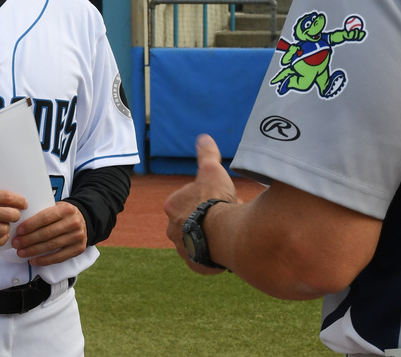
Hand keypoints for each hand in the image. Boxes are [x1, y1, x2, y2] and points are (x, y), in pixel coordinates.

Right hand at [0, 188, 26, 247]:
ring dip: (7, 228)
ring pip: (4, 229)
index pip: (7, 197)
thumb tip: (11, 200)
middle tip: (14, 216)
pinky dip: (1, 239)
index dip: (19, 201)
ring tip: (4, 226)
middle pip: (10, 214)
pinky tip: (0, 235)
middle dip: (16, 215)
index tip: (23, 204)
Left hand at [12, 201, 86, 264]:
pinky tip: (33, 260)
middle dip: (28, 240)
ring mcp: (77, 237)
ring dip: (33, 251)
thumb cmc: (63, 214)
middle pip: (47, 233)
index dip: (30, 225)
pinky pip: (59, 257)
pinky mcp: (79, 249)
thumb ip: (43, 212)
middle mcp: (73, 223)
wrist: (84, 219)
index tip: (19, 231)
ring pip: (51, 246)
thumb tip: (21, 223)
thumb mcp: (56, 206)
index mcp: (66, 209)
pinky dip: (44, 260)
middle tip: (16, 243)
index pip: (45, 217)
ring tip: (21, 252)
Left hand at [164, 135, 236, 271]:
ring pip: (198, 240)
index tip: (220, 198)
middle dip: (207, 218)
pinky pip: (204, 258)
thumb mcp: (212, 170)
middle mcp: (172, 229)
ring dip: (211, 236)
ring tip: (229, 232)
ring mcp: (183, 248)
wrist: (224, 233)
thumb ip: (206, 154)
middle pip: (192, 221)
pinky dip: (214, 255)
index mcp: (172, 206)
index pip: (188, 200)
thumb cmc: (215, 200)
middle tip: (226, 215)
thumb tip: (204, 137)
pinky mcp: (195, 264)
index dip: (206, 198)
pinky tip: (226, 248)